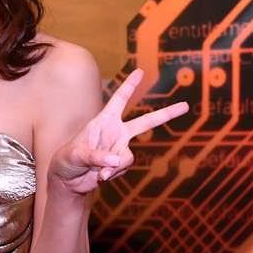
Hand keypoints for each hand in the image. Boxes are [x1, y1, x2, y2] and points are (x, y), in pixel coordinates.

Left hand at [49, 68, 187, 194]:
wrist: (68, 181)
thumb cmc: (66, 161)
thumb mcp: (75, 155)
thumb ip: (95, 156)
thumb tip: (116, 160)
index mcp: (103, 121)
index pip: (119, 100)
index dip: (129, 86)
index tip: (140, 71)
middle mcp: (115, 132)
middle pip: (145, 122)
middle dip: (166, 114)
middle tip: (185, 106)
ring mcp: (120, 148)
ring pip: (128, 156)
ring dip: (113, 166)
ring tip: (98, 171)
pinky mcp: (120, 164)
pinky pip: (123, 168)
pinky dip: (112, 173)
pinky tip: (100, 176)